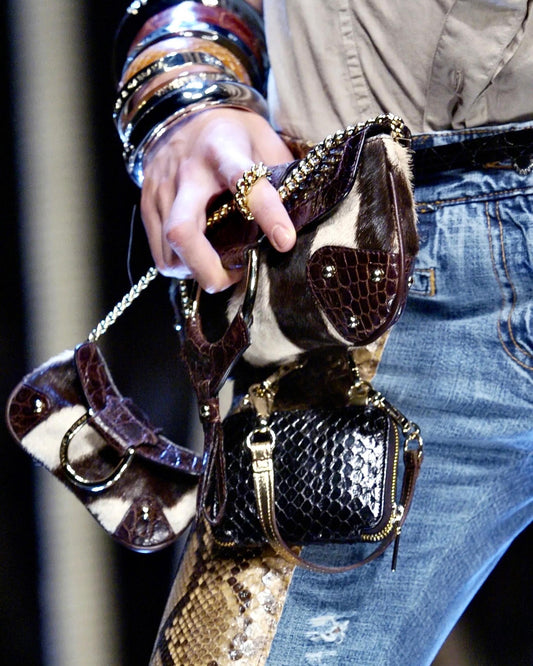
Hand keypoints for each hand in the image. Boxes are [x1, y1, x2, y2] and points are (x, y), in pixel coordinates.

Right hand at [140, 108, 294, 291]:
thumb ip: (280, 175)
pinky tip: (198, 260)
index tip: (285, 242)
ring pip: (168, 249)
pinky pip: (158, 251)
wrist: (181, 110)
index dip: (267, 214)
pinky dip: (180, 265)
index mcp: (223, 150)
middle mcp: (187, 171)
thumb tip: (302, 217)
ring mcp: (161, 189)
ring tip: (219, 268)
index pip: (245, 183)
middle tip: (233, 279)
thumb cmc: (232, 132)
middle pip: (183, 231)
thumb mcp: (263, 140)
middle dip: (207, 268)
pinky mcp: (146, 203)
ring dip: (195, 271)